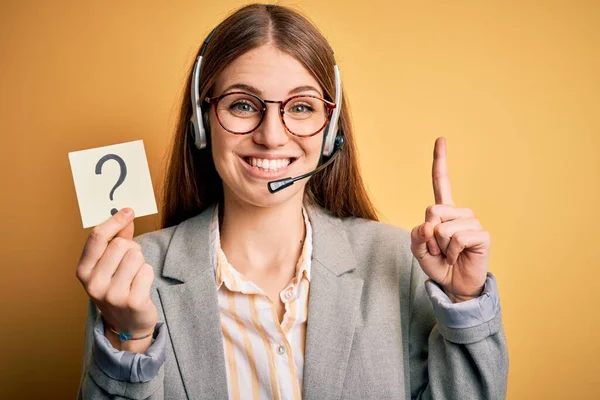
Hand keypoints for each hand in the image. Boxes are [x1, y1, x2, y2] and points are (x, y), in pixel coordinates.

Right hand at [76, 208, 157, 347]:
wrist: (126, 324)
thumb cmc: (117, 287)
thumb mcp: (110, 265)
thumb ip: (117, 239)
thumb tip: (126, 215)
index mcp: (83, 271)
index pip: (97, 237)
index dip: (115, 221)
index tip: (129, 211)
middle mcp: (94, 284)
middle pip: (120, 245)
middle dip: (131, 248)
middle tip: (130, 262)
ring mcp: (112, 295)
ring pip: (136, 256)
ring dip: (140, 262)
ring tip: (134, 275)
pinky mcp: (132, 301)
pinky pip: (147, 271)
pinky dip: (147, 274)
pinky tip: (141, 286)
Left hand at [410, 138, 489, 302]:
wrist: (454, 284)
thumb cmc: (439, 264)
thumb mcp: (418, 250)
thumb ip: (417, 235)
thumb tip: (430, 225)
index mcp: (444, 212)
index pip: (441, 183)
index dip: (440, 161)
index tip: (441, 139)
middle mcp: (460, 213)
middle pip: (432, 211)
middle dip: (429, 235)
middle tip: (439, 248)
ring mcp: (472, 222)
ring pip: (442, 227)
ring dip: (441, 246)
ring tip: (450, 254)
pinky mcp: (482, 234)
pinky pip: (456, 239)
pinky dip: (452, 253)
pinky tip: (459, 257)